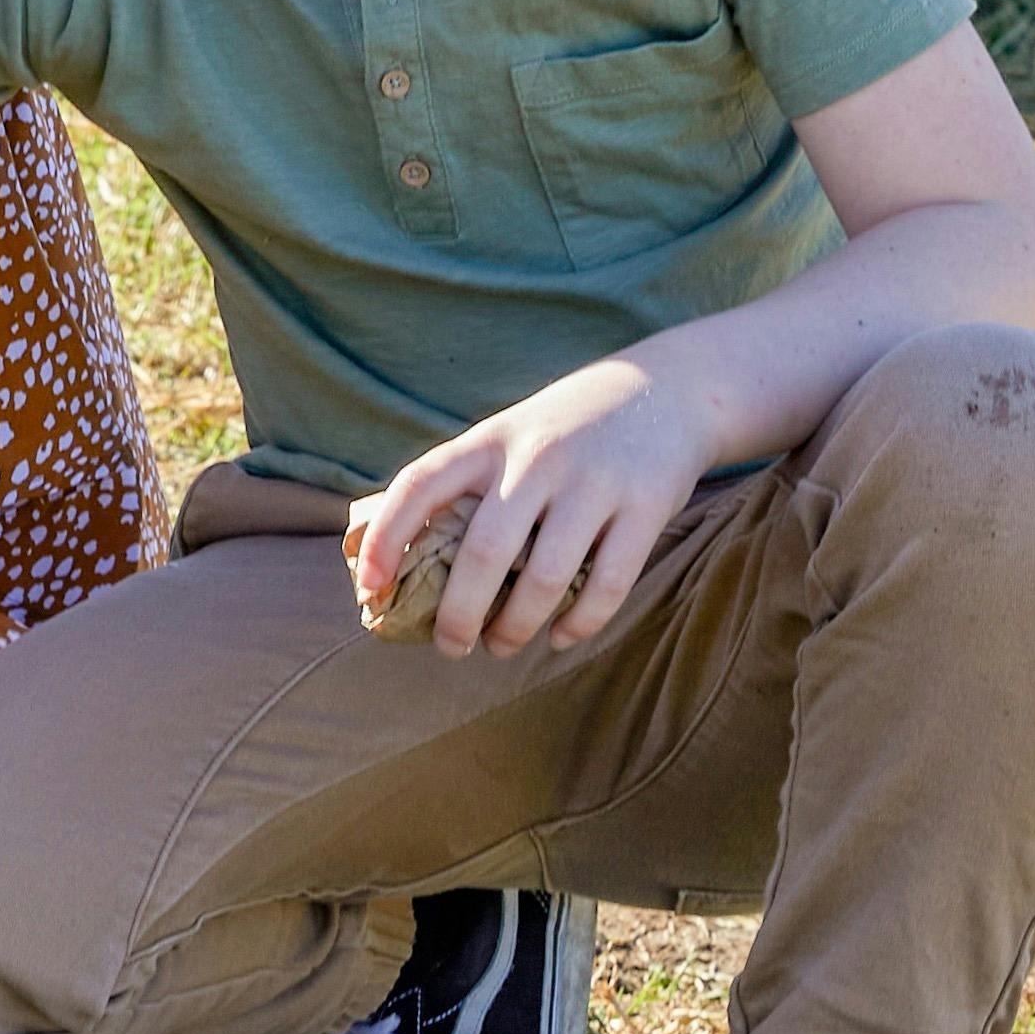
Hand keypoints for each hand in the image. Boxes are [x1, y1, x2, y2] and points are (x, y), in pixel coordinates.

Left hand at [351, 352, 711, 656]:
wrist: (665, 387)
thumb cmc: (564, 431)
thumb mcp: (507, 437)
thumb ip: (465, 485)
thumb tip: (403, 563)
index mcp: (490, 440)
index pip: (419, 485)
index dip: (386, 538)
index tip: (369, 588)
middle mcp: (537, 457)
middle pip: (483, 550)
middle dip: (459, 614)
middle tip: (452, 647)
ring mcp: (594, 481)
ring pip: (545, 577)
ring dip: (516, 627)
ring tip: (502, 646)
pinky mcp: (646, 505)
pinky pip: (608, 584)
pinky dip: (579, 624)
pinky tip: (560, 636)